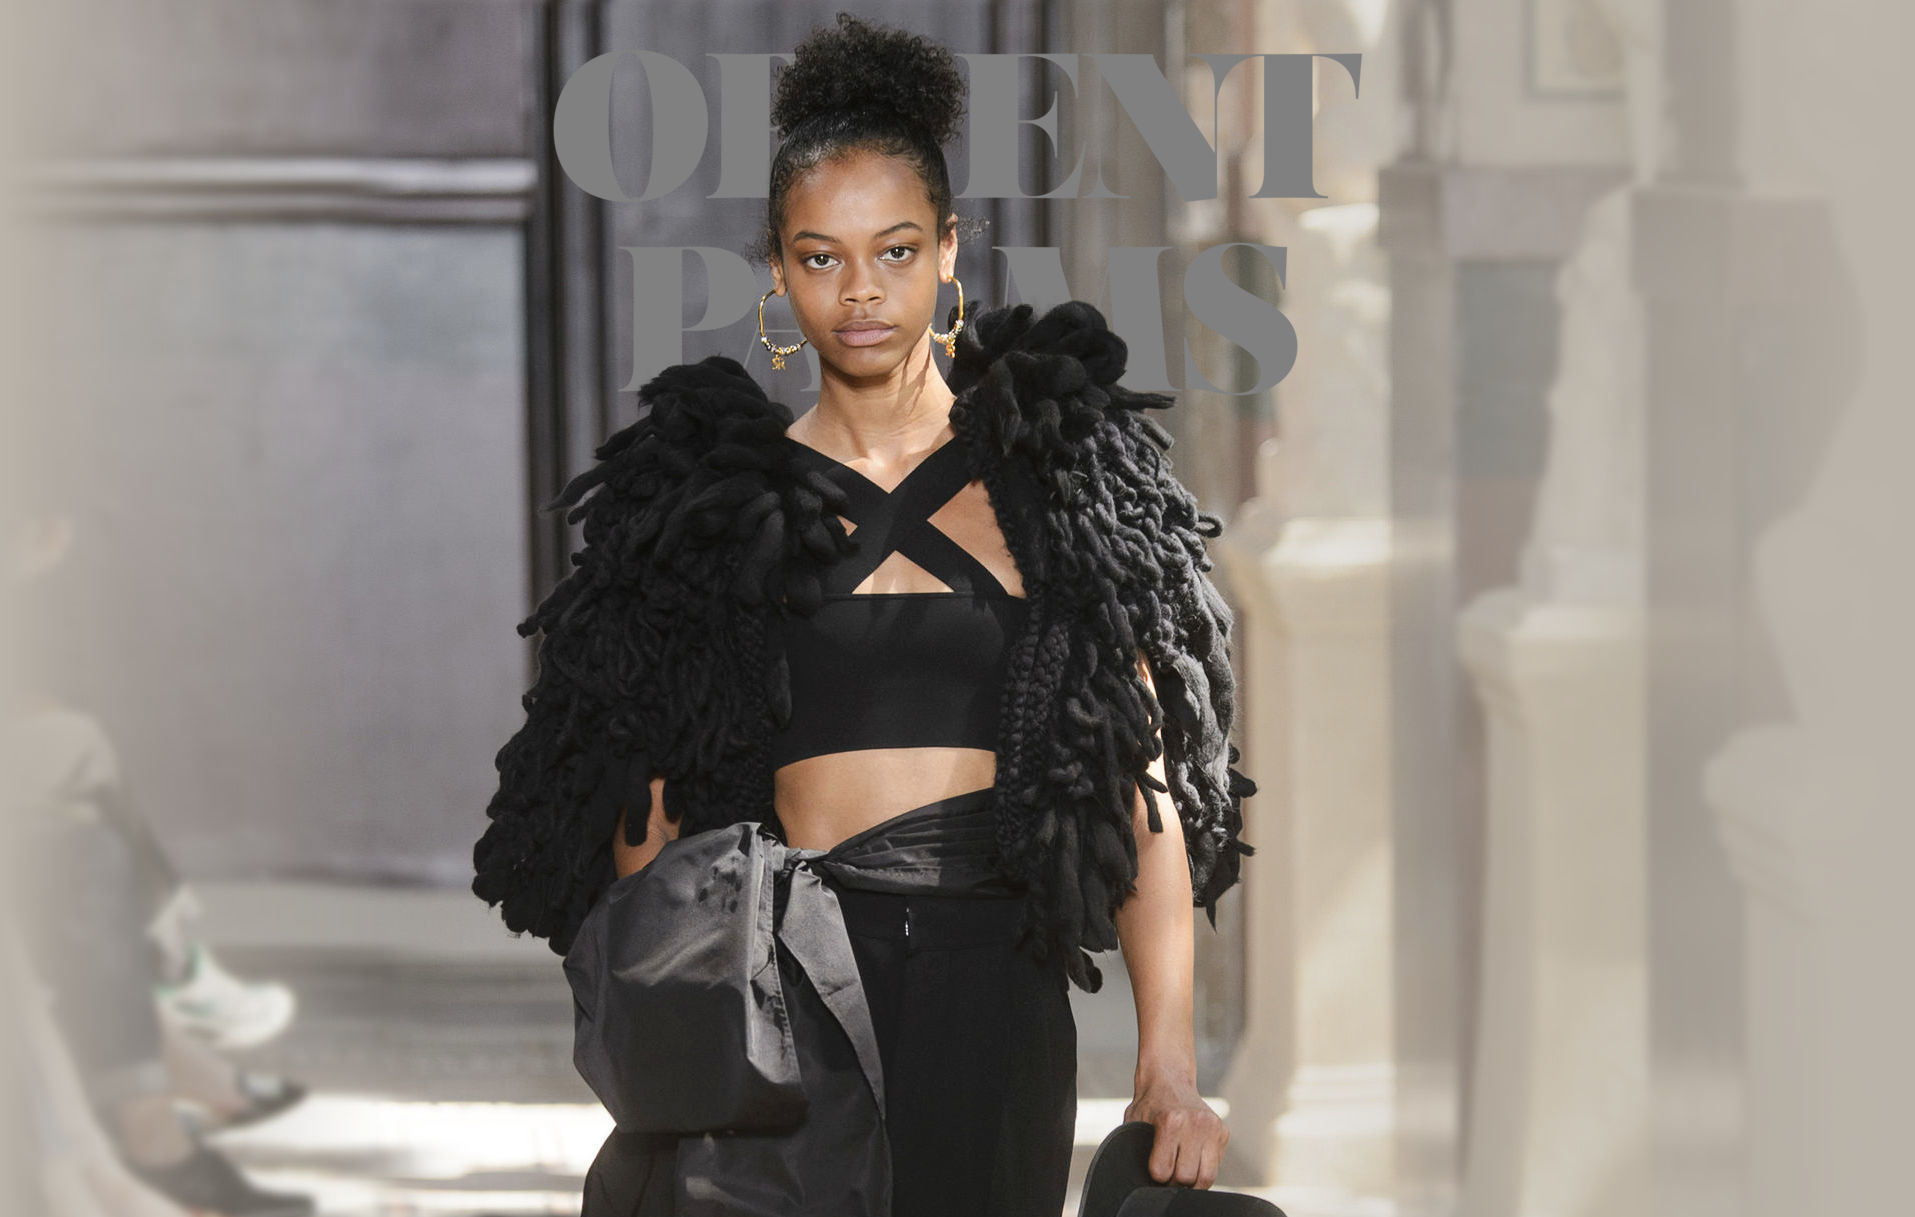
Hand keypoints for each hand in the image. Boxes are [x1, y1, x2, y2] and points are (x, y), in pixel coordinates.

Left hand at [1125, 1068, 1228, 1187]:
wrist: (1170, 1079)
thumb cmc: (1149, 1105)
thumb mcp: (1134, 1123)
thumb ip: (1137, 1148)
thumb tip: (1139, 1179)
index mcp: (1170, 1122)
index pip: (1162, 1172)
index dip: (1155, 1176)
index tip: (1152, 1169)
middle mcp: (1195, 1123)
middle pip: (1186, 1178)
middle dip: (1174, 1182)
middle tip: (1167, 1175)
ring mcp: (1212, 1127)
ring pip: (1206, 1178)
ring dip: (1192, 1182)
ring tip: (1181, 1175)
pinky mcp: (1223, 1132)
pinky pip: (1215, 1167)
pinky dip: (1203, 1170)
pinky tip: (1192, 1160)